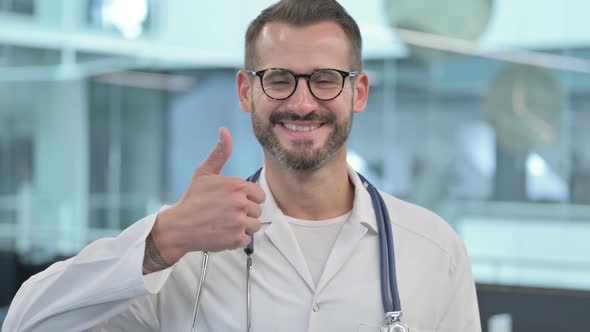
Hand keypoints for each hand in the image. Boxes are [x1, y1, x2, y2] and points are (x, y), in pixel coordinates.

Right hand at [143, 128, 265, 273]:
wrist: (179, 226)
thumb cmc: (193, 199)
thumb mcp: (205, 172)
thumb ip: (220, 152)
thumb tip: (225, 131)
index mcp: (238, 186)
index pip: (259, 195)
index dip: (248, 199)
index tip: (234, 202)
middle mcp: (241, 203)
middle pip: (258, 210)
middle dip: (245, 213)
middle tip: (227, 213)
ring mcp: (239, 222)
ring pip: (255, 225)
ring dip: (243, 226)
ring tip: (226, 223)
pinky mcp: (235, 238)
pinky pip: (247, 239)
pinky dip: (237, 238)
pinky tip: (224, 232)